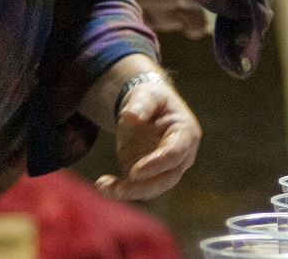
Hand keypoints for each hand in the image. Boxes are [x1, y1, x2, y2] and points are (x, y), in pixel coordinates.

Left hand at [94, 80, 200, 201]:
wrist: (145, 108)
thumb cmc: (151, 99)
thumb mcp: (147, 95)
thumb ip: (141, 104)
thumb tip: (130, 116)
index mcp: (186, 133)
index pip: (176, 153)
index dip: (157, 164)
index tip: (134, 172)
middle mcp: (181, 156)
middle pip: (168, 178)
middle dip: (143, 187)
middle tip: (119, 189)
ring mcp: (166, 168)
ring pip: (152, 189)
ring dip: (128, 192)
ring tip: (102, 185)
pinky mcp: (149, 177)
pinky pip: (137, 189)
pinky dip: (118, 190)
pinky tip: (102, 185)